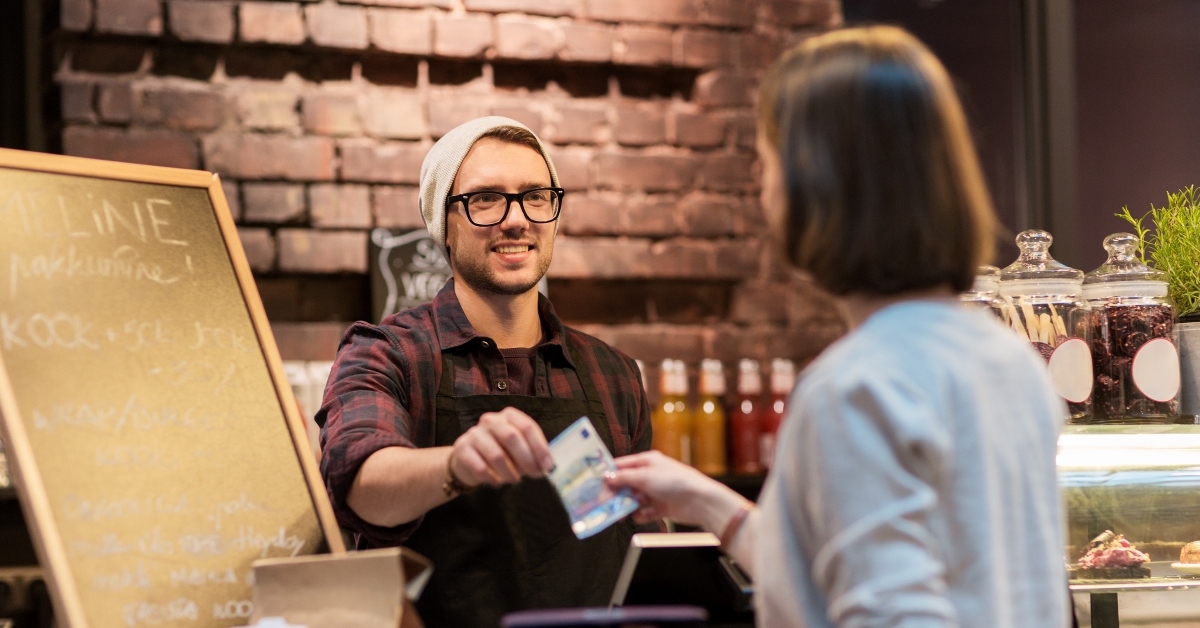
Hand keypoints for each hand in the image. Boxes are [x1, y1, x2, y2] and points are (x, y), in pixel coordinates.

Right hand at [450, 407, 554, 487]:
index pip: (527, 427)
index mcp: (508, 416)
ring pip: (496, 455)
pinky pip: (481, 468)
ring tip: (515, 479)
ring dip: (510, 472)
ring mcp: (474, 433)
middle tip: (534, 474)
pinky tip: (497, 481)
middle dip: (526, 459)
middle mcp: (491, 420)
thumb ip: (532, 453)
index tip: (547, 465)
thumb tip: (547, 465)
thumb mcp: (518, 448)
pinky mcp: (462, 449)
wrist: (467, 459)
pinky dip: (493, 478)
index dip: (540, 447)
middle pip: (512, 437)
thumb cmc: (500, 452)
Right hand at [606, 450, 744, 526]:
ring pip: (634, 499)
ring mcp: (655, 492)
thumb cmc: (674, 482)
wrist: (699, 501)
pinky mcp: (661, 507)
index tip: (595, 485)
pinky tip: (641, 515)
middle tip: (604, 504)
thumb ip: (623, 478)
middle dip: (616, 494)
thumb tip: (606, 477)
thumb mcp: (645, 476)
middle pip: (626, 484)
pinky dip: (641, 514)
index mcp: (647, 462)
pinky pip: (644, 512)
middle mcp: (650, 476)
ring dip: (627, 506)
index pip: (622, 466)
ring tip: (621, 513)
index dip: (608, 475)